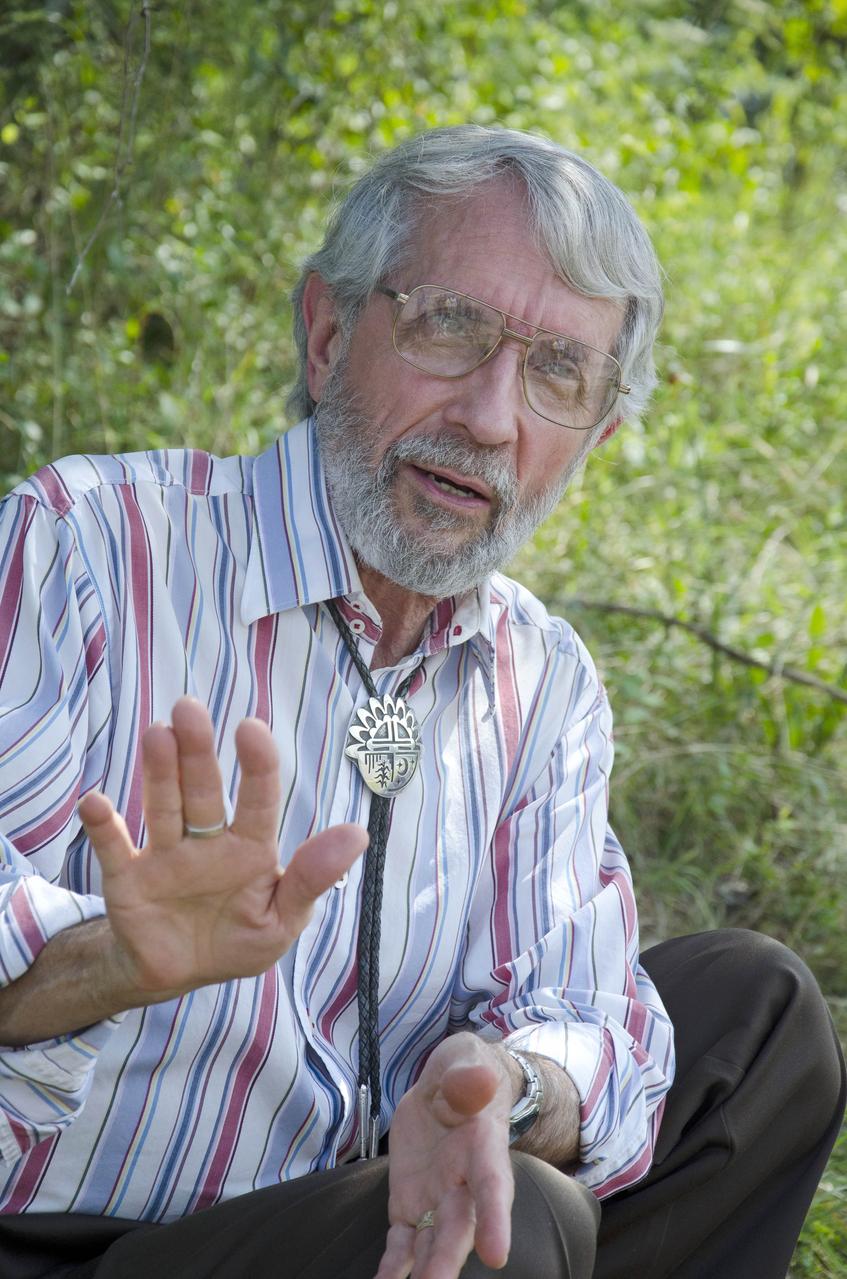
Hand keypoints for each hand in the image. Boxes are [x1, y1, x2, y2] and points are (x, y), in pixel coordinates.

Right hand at [78, 696, 367, 1001]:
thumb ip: (312, 879)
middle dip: (196, 752)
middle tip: (189, 709)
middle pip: (203, 790)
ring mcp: (166, 856)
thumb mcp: (282, 919)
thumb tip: (357, 833)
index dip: (257, 765)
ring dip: (158, 772)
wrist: (178, 975)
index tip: (250, 729)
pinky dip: (103, 827)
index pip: (258, 799)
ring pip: (164, 807)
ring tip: (157, 733)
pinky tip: (97, 803)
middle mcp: (207, 840)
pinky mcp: (129, 879)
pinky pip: (114, 849)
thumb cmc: (237, 939)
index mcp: (250, 847)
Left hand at [376, 1032, 514, 1278]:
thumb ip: (467, 1076)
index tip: (498, 1254)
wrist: (450, 1086)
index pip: (491, 1186)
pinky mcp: (410, 1204)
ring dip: (424, 1271)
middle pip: (460, 1227)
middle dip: (449, 1260)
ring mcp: (437, 1198)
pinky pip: (402, 1241)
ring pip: (432, 1243)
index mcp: (483, 1148)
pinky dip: (394, 1266)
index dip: (495, 1218)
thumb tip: (478, 1080)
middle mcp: (464, 1183)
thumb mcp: (466, 1061)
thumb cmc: (466, 1073)